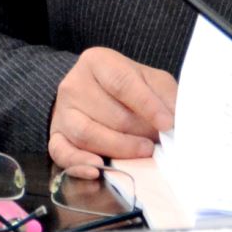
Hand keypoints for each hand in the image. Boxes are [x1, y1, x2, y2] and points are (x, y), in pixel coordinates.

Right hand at [48, 47, 176, 176]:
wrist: (92, 93)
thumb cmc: (128, 87)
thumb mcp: (150, 80)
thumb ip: (164, 96)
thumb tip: (176, 121)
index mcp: (97, 61)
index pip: (122, 83)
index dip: (147, 105)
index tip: (167, 124)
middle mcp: (73, 84)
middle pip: (109, 113)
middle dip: (138, 131)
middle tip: (159, 142)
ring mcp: (62, 111)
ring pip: (87, 134)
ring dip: (119, 148)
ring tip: (143, 152)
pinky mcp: (55, 136)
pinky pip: (63, 153)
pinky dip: (80, 164)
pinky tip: (99, 170)